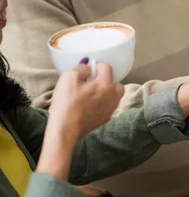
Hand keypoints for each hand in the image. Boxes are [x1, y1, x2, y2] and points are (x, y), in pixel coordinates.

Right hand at [38, 62, 123, 179]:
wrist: (65, 130)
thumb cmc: (67, 104)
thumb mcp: (68, 79)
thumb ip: (80, 68)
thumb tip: (87, 66)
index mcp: (105, 85)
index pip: (107, 68)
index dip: (96, 66)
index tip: (87, 69)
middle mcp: (113, 97)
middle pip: (116, 83)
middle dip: (106, 80)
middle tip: (91, 81)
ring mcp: (110, 109)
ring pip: (114, 95)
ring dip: (105, 91)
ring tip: (90, 93)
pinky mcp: (105, 119)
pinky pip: (108, 106)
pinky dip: (102, 103)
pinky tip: (89, 104)